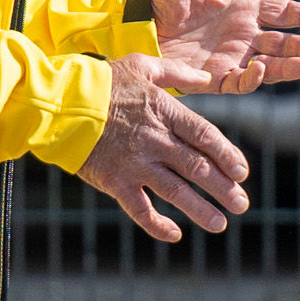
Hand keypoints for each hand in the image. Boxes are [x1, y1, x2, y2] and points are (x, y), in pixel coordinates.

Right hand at [77, 54, 258, 240]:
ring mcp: (135, 164)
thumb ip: (177, 72)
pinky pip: (139, 209)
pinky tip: (175, 234)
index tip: (242, 173)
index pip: (206, 137)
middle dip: (223, 189)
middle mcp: (155, 141)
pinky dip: (157, 225)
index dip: (227, 156)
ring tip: (220, 223)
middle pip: (198, 168)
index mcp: (165, 113)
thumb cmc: (101, 81)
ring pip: (176, 192)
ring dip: (201, 210)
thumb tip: (206, 77)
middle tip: (241, 204)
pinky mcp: (114, 182)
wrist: (57, 103)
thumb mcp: (141, 66)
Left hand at [148, 0, 299, 90]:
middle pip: (283, 42)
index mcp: (245, 9)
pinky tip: (260, 70)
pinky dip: (253, 79)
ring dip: (287, 66)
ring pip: (269, 65)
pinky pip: (240, 82)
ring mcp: (234, 58)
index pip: (283, 12)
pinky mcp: (217, 78)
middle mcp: (245, 36)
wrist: (140, 27)